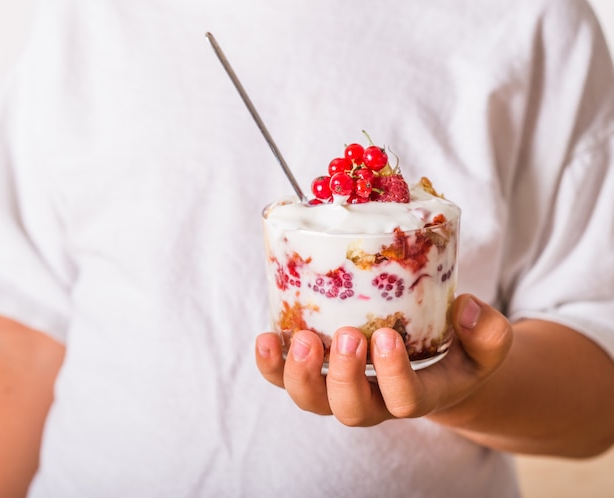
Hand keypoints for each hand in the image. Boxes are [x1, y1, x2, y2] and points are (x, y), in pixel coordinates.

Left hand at [255, 294, 512, 426]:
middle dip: (345, 377)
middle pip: (351, 410)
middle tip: (347, 336)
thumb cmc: (457, 352)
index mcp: (418, 397)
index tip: (387, 336)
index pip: (405, 402)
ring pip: (313, 401)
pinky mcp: (317, 374)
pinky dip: (272, 365)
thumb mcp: (486, 345)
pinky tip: (267, 338)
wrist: (433, 367)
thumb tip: (466, 307)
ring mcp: (341, 391)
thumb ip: (489, 332)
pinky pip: (285, 380)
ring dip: (300, 374)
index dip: (393, 375)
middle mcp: (375, 402)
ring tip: (301, 338)